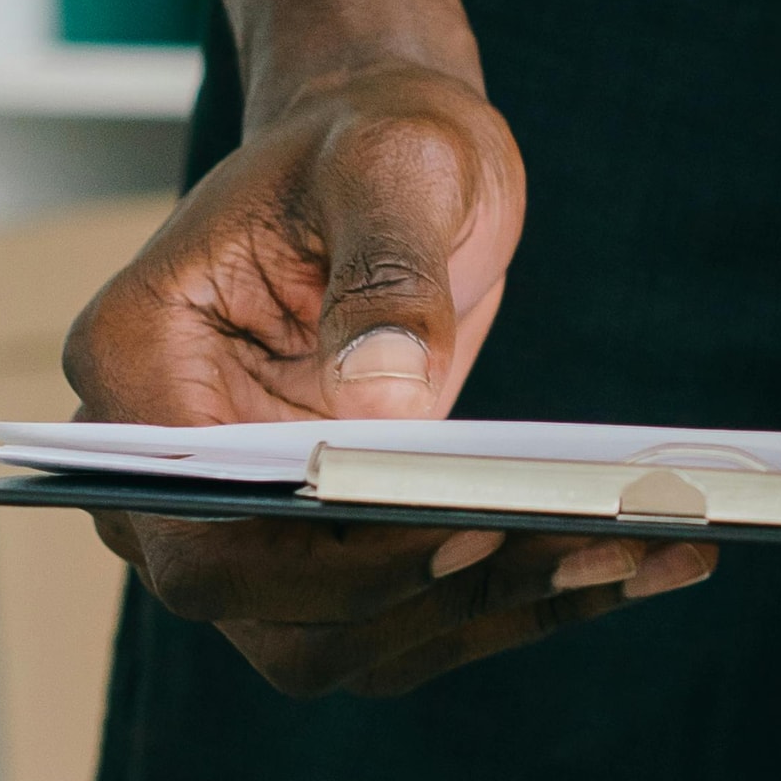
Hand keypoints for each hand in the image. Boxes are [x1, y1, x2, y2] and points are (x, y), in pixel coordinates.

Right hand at [65, 48, 709, 697]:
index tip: (453, 532)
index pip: (195, 528)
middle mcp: (166, 472)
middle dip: (427, 598)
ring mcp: (244, 519)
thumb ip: (385, 269)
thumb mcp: (391, 164)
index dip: (313, 562)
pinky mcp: (327, 543)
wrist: (388, 163)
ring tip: (646, 550)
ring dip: (490, 615)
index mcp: (135, 367)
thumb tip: (385, 398)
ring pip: (344, 641)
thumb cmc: (370, 139)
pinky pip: (407, 611)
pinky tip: (642, 556)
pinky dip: (516, 601)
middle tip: (579, 543)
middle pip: (268, 613)